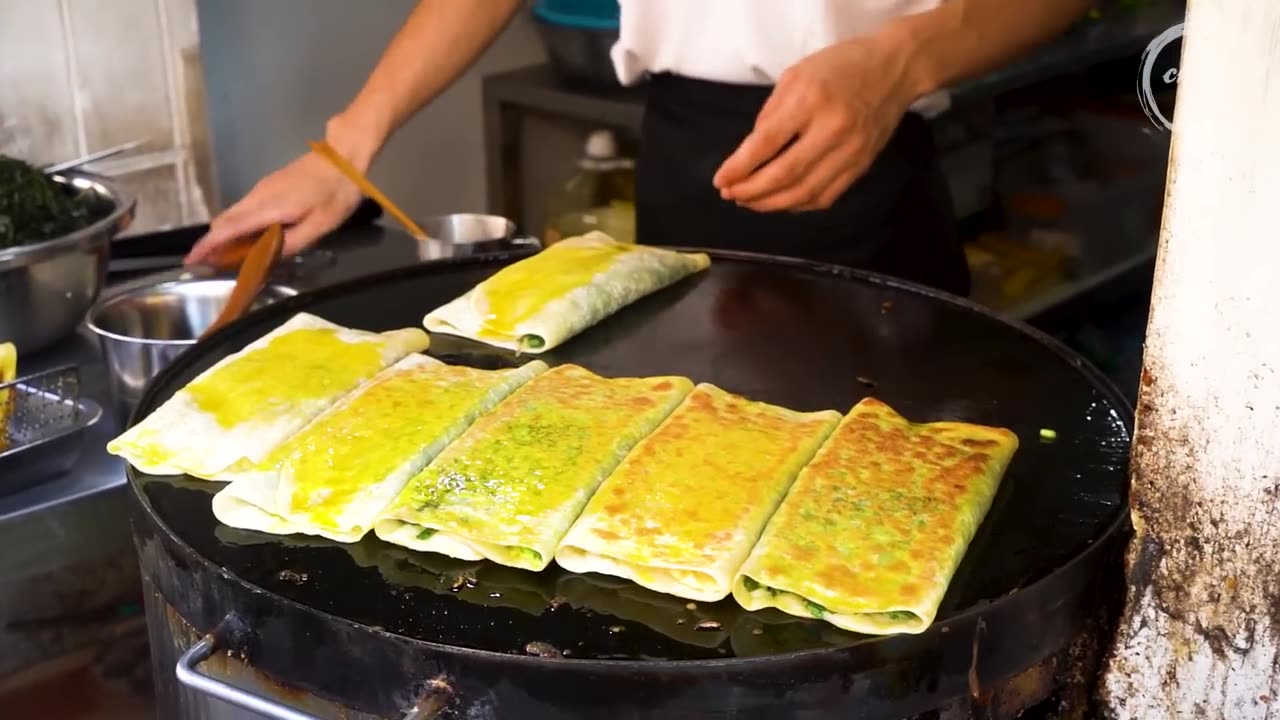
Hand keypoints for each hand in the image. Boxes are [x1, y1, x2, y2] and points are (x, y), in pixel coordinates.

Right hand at [185, 149, 362, 264]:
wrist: (342, 157)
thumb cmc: (336, 193)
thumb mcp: (321, 225)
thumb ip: (294, 243)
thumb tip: (269, 257)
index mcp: (269, 207)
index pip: (230, 227)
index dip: (209, 244)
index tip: (192, 258)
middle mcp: (258, 196)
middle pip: (226, 220)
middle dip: (212, 242)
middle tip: (206, 264)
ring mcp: (262, 189)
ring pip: (234, 213)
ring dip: (225, 234)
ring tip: (224, 256)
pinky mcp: (269, 186)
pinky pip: (245, 208)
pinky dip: (238, 224)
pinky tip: (246, 237)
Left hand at [712, 34, 918, 212]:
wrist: (894, 69)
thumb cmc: (840, 66)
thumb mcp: (795, 75)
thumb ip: (770, 114)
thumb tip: (748, 154)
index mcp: (811, 100)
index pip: (766, 143)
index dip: (739, 167)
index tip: (720, 180)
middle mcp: (832, 130)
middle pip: (784, 175)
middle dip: (751, 191)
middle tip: (731, 194)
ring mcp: (850, 152)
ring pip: (804, 193)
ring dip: (771, 204)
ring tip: (749, 202)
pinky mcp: (861, 166)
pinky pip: (825, 197)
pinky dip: (798, 204)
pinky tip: (780, 201)